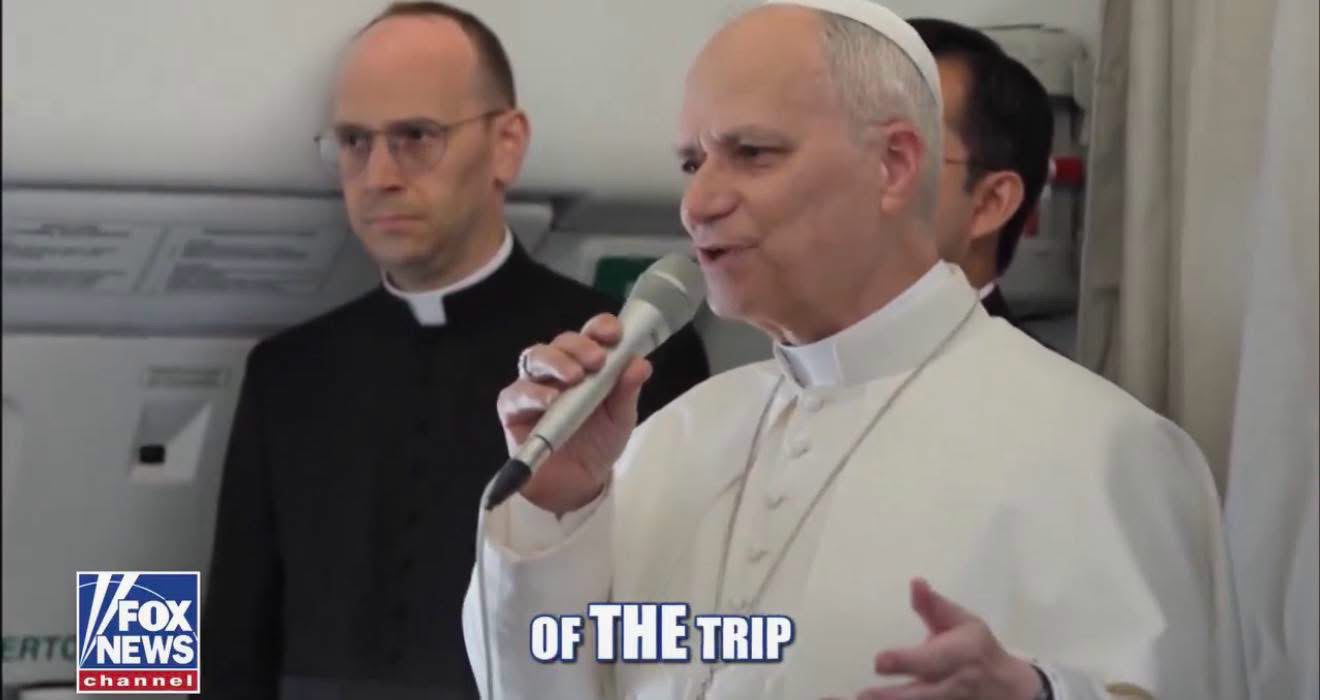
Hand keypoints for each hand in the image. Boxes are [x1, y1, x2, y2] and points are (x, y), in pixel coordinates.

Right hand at [496, 313, 650, 514]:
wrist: (578, 483)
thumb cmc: (599, 442)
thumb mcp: (621, 418)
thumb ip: (628, 390)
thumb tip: (640, 363)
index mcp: (587, 363)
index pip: (591, 334)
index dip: (601, 327)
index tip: (614, 334)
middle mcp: (558, 369)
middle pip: (562, 342)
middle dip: (579, 345)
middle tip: (596, 360)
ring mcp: (533, 386)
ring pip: (535, 358)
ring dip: (555, 362)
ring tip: (574, 377)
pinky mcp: (513, 409)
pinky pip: (516, 394)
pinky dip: (533, 393)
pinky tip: (550, 400)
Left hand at [853, 578, 1041, 699]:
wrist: (1009, 688)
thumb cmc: (977, 647)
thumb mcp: (962, 621)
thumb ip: (933, 605)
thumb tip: (914, 582)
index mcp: (961, 654)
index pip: (932, 660)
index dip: (906, 661)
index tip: (879, 661)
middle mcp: (956, 684)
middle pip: (924, 695)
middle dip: (894, 696)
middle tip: (863, 695)